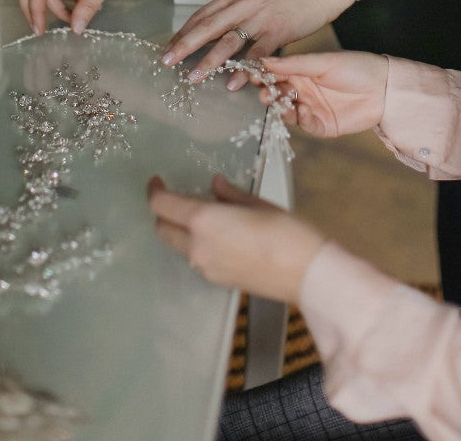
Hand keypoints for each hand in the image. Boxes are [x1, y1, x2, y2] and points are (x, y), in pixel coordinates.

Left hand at [148, 173, 323, 303]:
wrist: (306, 274)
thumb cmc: (286, 232)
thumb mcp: (258, 203)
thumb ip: (230, 194)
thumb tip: (215, 185)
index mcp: (204, 221)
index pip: (162, 205)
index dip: (154, 190)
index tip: (157, 180)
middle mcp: (197, 246)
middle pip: (162, 229)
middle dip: (163, 212)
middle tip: (176, 197)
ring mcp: (205, 267)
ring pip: (179, 245)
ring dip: (181, 230)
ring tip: (205, 215)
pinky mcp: (217, 281)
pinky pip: (197, 258)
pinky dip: (198, 244)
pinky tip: (221, 235)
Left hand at [161, 0, 347, 86]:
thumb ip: (238, 14)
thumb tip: (217, 37)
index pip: (202, 15)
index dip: (183, 33)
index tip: (167, 48)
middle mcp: (244, 4)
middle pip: (208, 26)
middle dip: (184, 45)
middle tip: (167, 61)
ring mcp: (260, 17)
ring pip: (228, 40)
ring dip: (208, 60)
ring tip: (193, 77)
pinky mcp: (278, 30)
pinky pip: (257, 53)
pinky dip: (243, 69)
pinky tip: (233, 82)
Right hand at [253, 51, 388, 137]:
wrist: (385, 88)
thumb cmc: (356, 67)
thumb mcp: (323, 62)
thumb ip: (293, 63)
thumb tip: (264, 60)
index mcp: (302, 71)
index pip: (275, 74)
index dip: (263, 76)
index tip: (251, 76)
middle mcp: (304, 90)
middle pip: (278, 94)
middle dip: (269, 94)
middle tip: (265, 93)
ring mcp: (312, 108)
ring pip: (287, 111)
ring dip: (282, 107)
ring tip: (282, 102)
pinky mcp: (322, 125)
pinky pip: (304, 125)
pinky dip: (299, 118)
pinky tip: (302, 109)